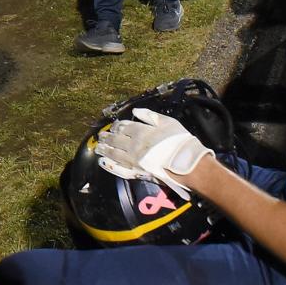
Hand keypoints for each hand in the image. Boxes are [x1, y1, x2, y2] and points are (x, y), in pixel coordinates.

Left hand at [95, 107, 214, 190]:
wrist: (186, 164)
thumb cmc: (179, 141)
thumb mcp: (167, 122)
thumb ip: (150, 116)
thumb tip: (135, 111)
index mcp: (140, 132)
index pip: (124, 127)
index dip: (116, 126)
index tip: (112, 127)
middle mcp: (133, 145)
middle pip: (116, 140)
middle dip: (107, 137)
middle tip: (100, 137)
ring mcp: (132, 160)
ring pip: (114, 154)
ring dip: (104, 150)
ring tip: (98, 148)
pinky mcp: (135, 173)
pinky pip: (118, 169)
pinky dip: (109, 166)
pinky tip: (103, 163)